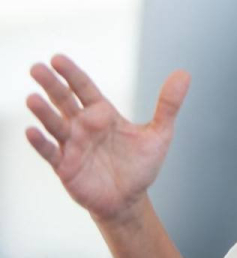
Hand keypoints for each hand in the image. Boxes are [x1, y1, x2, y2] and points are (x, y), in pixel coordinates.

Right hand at [25, 54, 190, 224]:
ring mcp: (72, 146)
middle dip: (51, 84)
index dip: (72, 74)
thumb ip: (169, 104)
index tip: (58, 58)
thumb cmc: (141, 165)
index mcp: (103, 114)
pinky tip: (32, 131)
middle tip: (36, 67)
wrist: (130, 199)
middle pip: (64, 100)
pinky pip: (50, 153)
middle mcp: (84, 126)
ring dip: (43, 112)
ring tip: (32, 98)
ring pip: (54, 124)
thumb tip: (184, 73)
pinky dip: (41, 143)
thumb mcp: (160, 132)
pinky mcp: (66, 167)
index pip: (84, 88)